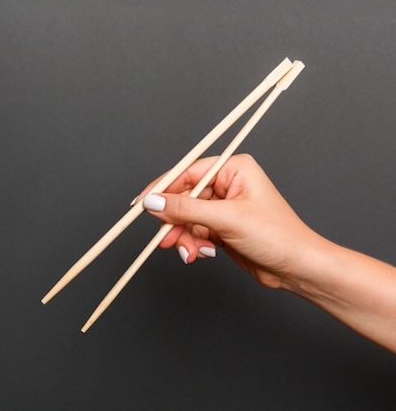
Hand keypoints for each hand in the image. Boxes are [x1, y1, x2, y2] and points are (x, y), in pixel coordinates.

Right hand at [137, 154, 320, 288]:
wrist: (297, 268)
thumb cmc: (277, 236)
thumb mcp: (226, 219)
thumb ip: (185, 209)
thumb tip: (153, 202)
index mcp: (234, 169)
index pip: (187, 173)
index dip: (162, 189)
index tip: (140, 204)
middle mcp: (228, 184)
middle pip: (183, 198)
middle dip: (175, 222)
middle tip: (166, 238)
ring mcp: (224, 207)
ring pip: (186, 218)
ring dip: (184, 237)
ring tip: (191, 252)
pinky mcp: (221, 227)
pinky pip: (194, 232)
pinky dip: (193, 244)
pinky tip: (202, 254)